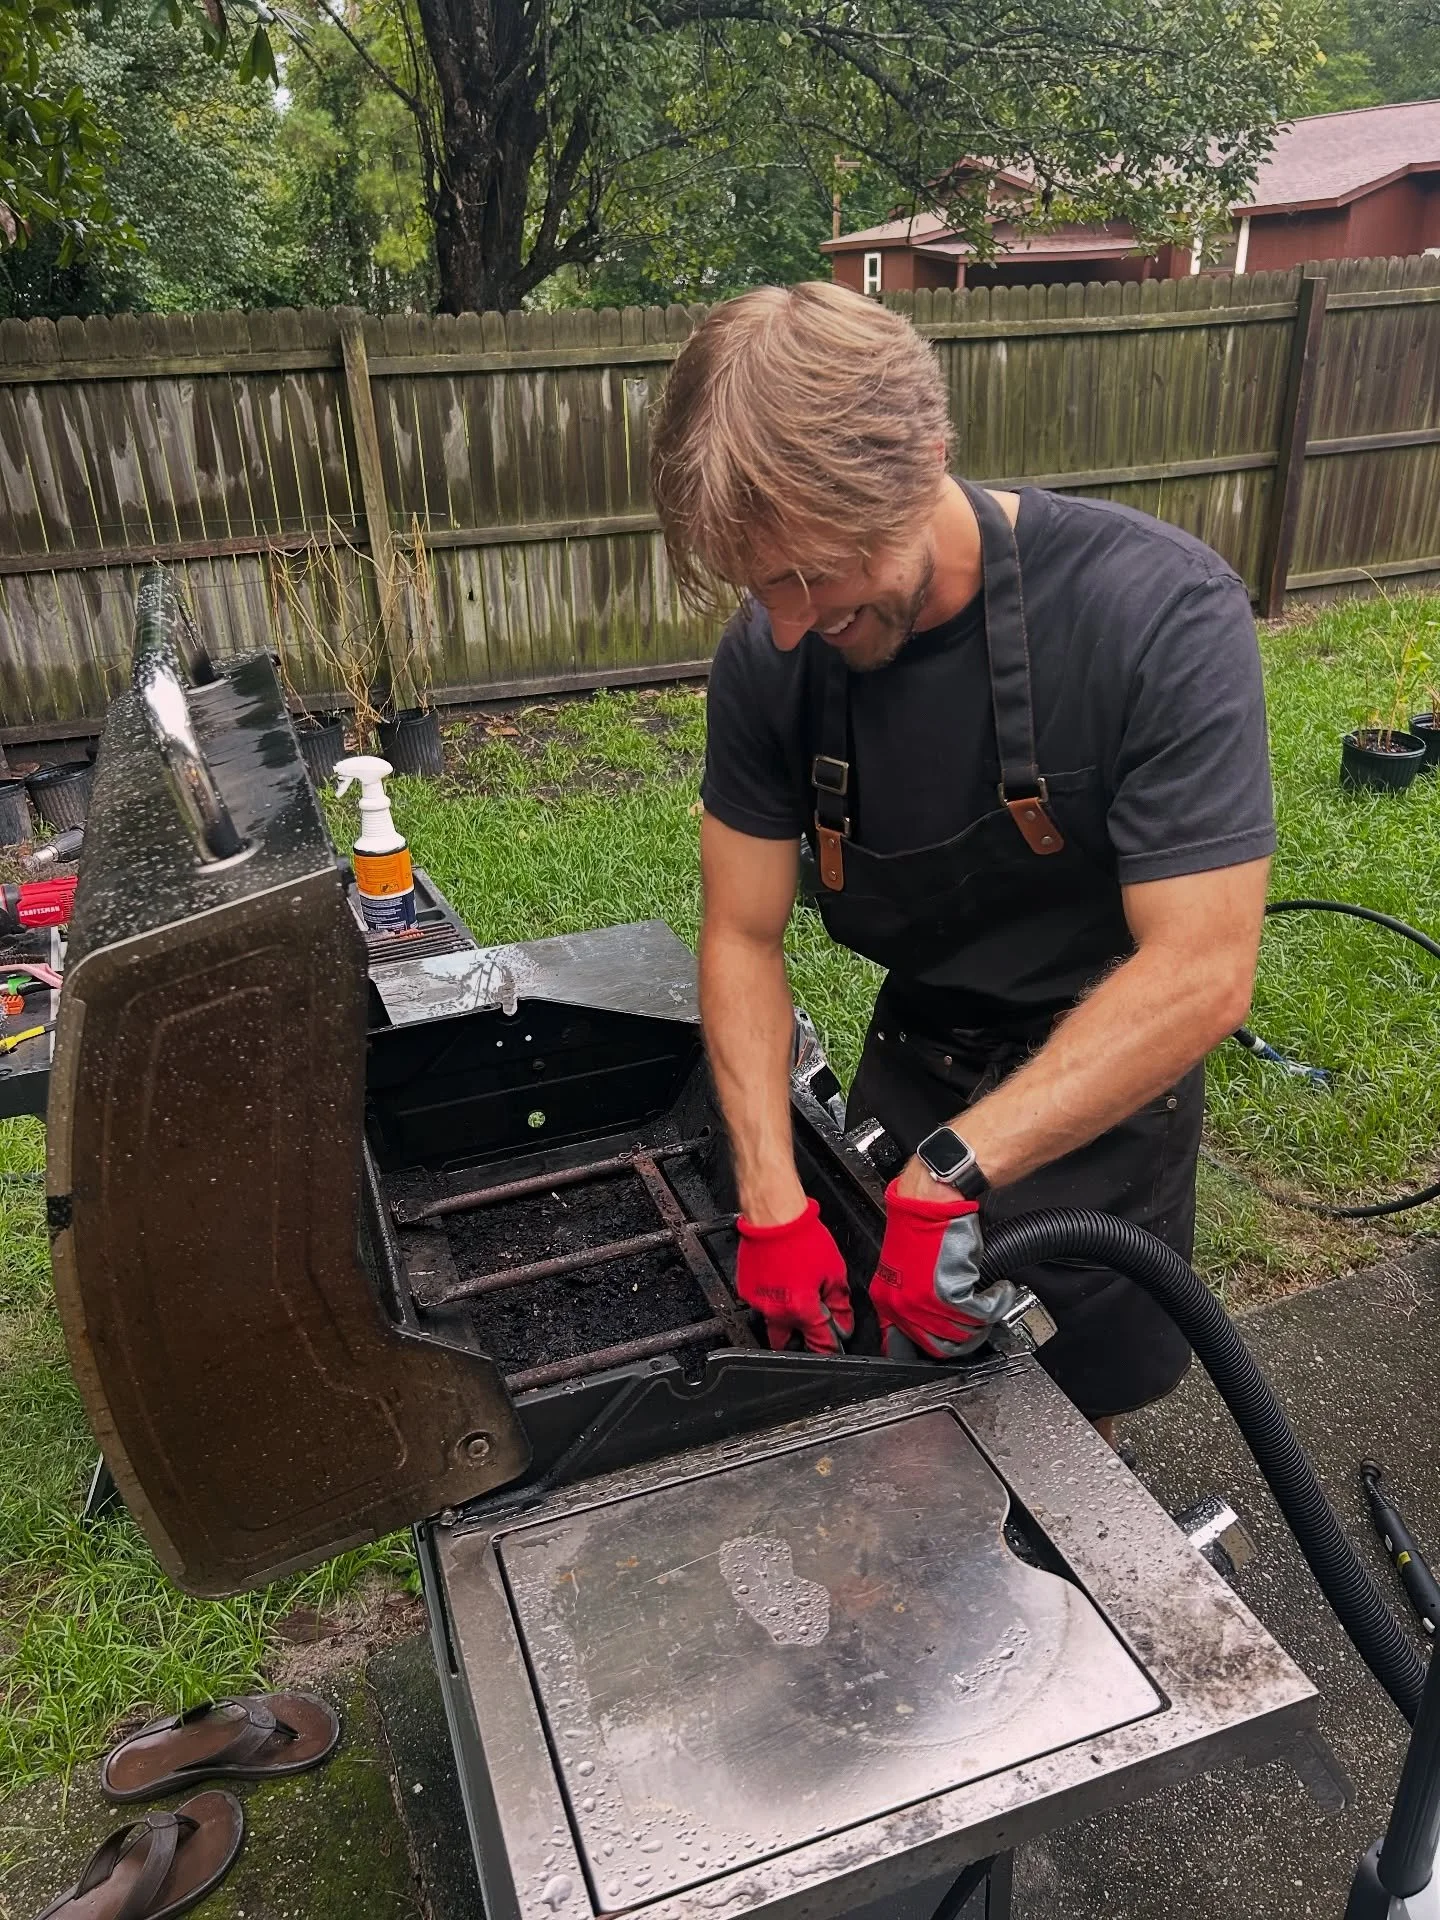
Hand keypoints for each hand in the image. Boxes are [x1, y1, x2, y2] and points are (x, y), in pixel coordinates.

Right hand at [735, 1198, 853, 1353]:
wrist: (774, 1217)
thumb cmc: (802, 1237)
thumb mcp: (834, 1271)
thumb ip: (840, 1304)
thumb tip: (842, 1323)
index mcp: (801, 1309)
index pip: (819, 1345)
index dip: (830, 1349)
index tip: (833, 1348)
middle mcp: (777, 1312)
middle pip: (787, 1344)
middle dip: (800, 1343)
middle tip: (812, 1332)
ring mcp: (758, 1303)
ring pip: (774, 1325)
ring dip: (787, 1319)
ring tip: (798, 1295)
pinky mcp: (746, 1291)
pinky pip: (762, 1306)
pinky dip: (774, 1301)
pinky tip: (783, 1284)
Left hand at [869, 1178, 1017, 1360]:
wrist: (931, 1198)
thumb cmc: (922, 1223)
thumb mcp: (909, 1269)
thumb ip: (916, 1299)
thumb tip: (937, 1321)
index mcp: (887, 1301)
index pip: (909, 1343)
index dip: (938, 1346)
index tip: (956, 1342)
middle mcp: (901, 1306)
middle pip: (941, 1346)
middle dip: (969, 1337)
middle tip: (982, 1322)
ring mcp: (922, 1303)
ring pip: (964, 1333)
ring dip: (986, 1319)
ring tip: (994, 1300)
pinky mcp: (947, 1292)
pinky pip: (981, 1314)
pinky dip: (997, 1303)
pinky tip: (1000, 1290)